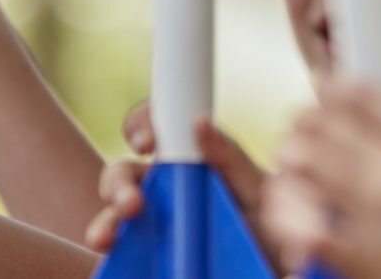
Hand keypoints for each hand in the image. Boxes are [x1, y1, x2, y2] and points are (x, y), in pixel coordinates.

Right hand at [88, 111, 281, 271]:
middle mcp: (161, 185)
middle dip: (118, 184)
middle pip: (122, 173)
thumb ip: (227, 155)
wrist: (276, 259)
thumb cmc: (267, 215)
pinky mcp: (148, 253)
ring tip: (104, 238)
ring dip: (105, 222)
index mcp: (184, 157)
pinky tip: (117, 260)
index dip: (140, 127)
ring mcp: (151, 220)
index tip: (146, 145)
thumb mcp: (256, 185)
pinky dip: (114, 253)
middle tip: (132, 205)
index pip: (151, 128)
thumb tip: (198, 120)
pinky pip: (123, 251)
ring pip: (113, 214)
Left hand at [272, 55, 380, 278]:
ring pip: (311, 168)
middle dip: (309, 117)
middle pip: (329, 126)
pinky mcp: (368, 259)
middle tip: (303, 120)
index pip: (364, 96)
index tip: (329, 89)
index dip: (337, 86)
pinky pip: (309, 228)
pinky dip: (293, 213)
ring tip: (292, 155)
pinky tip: (294, 208)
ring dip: (295, 154)